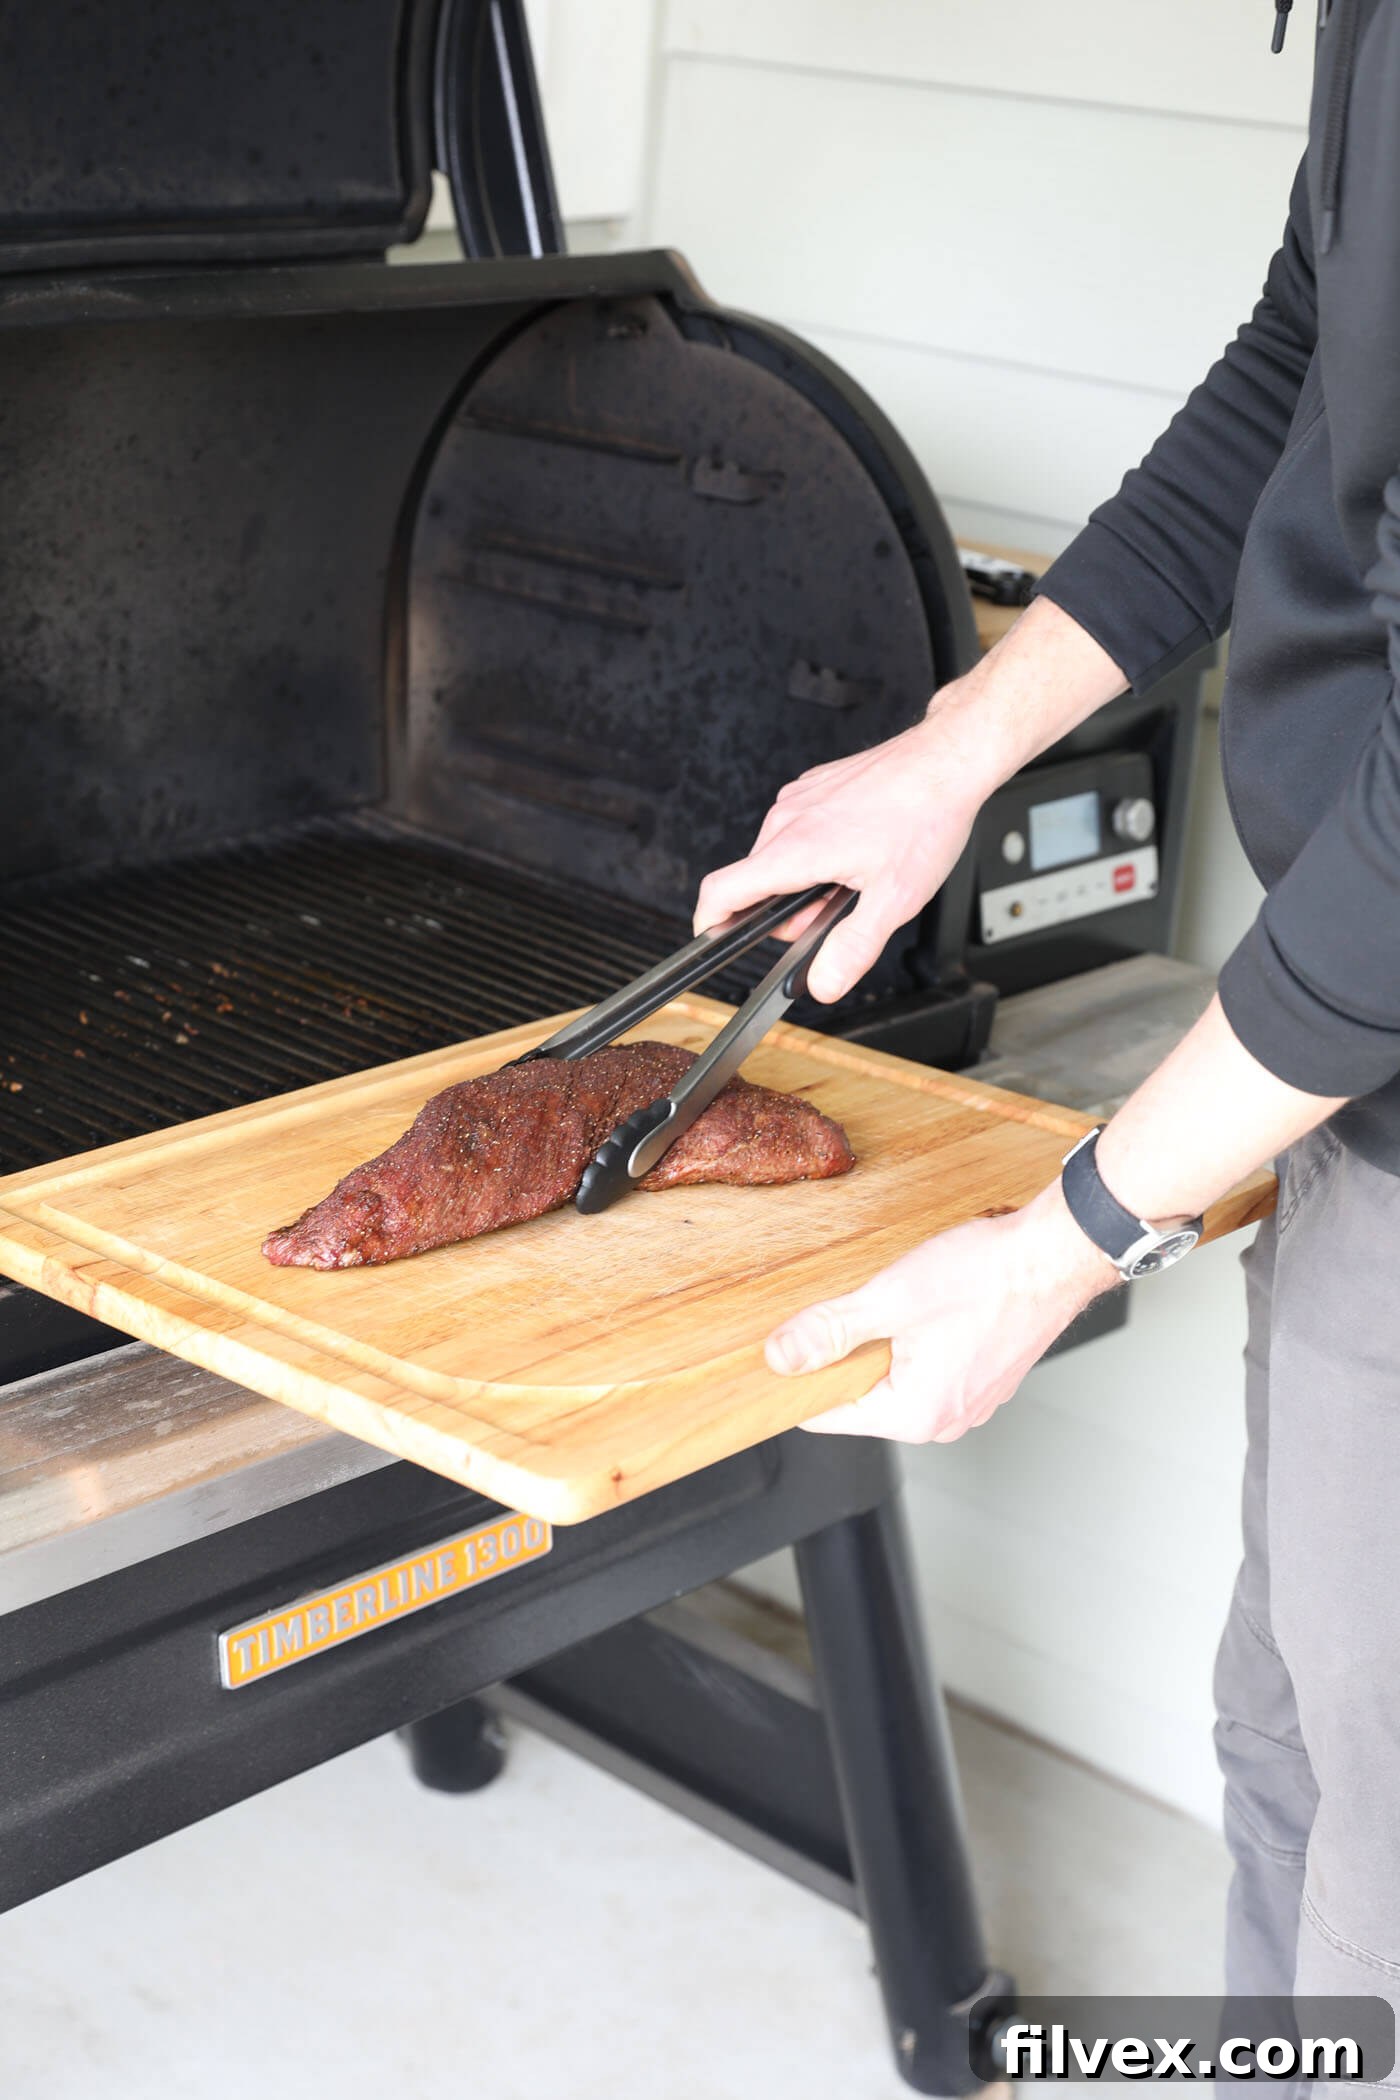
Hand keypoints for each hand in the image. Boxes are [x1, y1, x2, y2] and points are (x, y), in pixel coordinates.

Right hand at [693, 709, 984, 1004]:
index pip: (721, 890)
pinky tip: (859, 847)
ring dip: (804, 878)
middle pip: (755, 881)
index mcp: (795, 849)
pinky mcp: (814, 785)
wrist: (946, 761)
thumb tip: (823, 983)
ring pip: (779, 855)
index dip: (709, 923)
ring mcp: (799, 798)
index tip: (713, 940)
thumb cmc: (925, 816)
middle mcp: (786, 819)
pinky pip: (798, 827)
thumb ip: (853, 948)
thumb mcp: (894, 899)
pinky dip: (817, 848)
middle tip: (835, 909)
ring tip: (856, 874)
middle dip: (787, 909)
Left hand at [765, 1184, 1116, 1441]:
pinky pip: (931, 1370)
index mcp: (915, 1413)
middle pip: (864, 1396)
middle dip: (851, 1356)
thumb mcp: (890, 1298)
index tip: (796, 1346)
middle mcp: (945, 1420)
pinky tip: (930, 1307)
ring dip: (888, 1346)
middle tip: (860, 1308)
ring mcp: (970, 1403)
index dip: (804, 1378)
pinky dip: (920, 1344)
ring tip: (901, 1304)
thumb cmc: (988, 1277)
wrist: (1053, 1256)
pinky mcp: (985, 1380)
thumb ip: (830, 1330)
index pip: (828, 1415)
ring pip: (898, 1380)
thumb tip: (783, 1357)